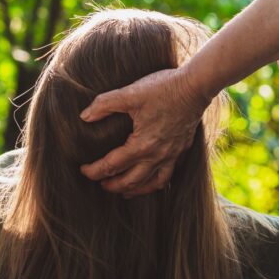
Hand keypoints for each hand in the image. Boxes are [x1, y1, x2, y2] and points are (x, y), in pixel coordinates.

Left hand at [79, 66, 211, 196]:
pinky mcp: (181, 151)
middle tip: (100, 184)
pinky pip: (167, 176)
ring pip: (150, 183)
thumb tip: (84, 116)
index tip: (83, 170)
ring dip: (134, 189)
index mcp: (141, 145)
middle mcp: (157, 156)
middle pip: (130, 181)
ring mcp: (171, 156)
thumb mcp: (130, 93)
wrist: (195, 87)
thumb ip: (104, 104)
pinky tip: (149, 181)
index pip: (112, 165)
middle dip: (112, 185)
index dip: (94, 171)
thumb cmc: (163, 88)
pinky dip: (155, 183)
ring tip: (123, 191)